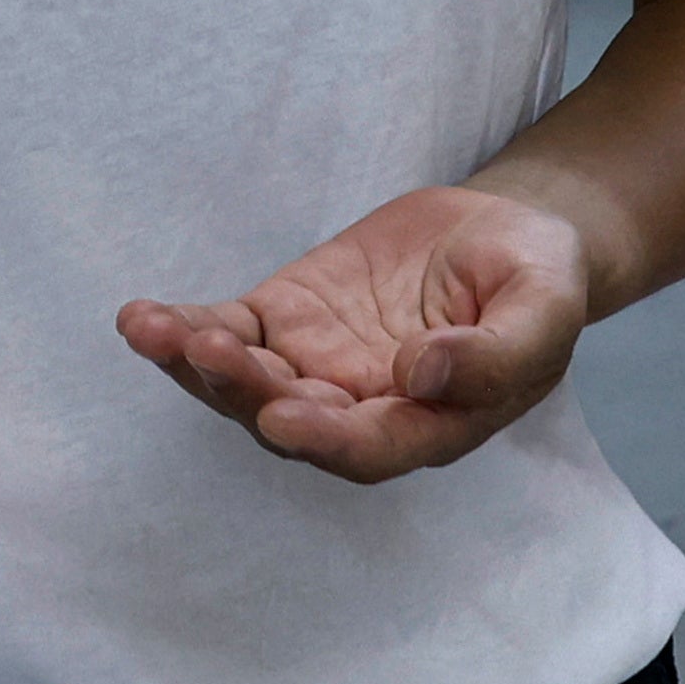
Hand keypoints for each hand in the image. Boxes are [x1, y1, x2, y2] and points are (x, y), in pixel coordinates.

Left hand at [118, 187, 590, 483]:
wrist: (502, 233)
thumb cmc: (536, 282)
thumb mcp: (543, 308)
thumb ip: (495, 353)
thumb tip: (420, 376)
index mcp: (427, 426)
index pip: (368, 449)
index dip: (325, 439)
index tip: (286, 414)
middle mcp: (358, 411)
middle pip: (290, 420)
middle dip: (247, 391)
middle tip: (215, 352)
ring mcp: (314, 367)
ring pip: (243, 385)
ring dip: (197, 365)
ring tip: (158, 331)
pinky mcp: (284, 319)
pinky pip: (225, 330)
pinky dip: (182, 328)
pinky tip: (140, 319)